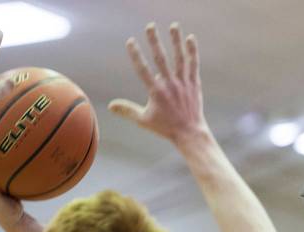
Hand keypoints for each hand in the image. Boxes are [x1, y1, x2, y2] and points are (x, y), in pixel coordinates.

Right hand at [109, 23, 206, 143]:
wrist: (190, 133)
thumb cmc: (166, 128)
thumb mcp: (143, 120)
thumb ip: (127, 110)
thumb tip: (110, 105)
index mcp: (156, 92)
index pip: (143, 69)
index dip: (136, 55)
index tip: (130, 41)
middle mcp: (170, 85)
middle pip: (161, 59)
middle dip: (154, 41)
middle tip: (150, 26)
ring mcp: (183, 83)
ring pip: (179, 58)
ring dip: (176, 41)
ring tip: (174, 26)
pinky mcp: (193, 84)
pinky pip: (193, 64)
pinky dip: (192, 52)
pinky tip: (190, 39)